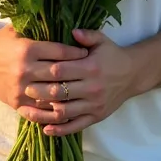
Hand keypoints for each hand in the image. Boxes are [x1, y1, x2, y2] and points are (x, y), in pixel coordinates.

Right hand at [0, 25, 89, 114]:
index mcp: (28, 49)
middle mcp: (25, 69)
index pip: (60, 52)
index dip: (76, 53)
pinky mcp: (15, 102)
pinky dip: (52, 113)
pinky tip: (65, 111)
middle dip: (76, 74)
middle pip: (58, 74)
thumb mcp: (18, 28)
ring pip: (50, 95)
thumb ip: (38, 26)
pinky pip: (38, 112)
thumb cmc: (2, 41)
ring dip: (67, 95)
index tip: (87, 53)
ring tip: (81, 93)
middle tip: (89, 74)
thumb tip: (62, 20)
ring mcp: (20, 88)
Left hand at [20, 28, 136, 135]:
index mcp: (90, 68)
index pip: (61, 72)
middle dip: (40, 92)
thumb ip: (86, 35)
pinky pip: (75, 126)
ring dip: (45, 113)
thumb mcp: (101, 40)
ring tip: (30, 109)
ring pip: (64, 112)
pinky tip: (46, 129)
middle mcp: (92, 88)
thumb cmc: (112, 55)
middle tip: (26, 89)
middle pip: (59, 93)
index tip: (30, 72)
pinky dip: (60, 130)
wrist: (133, 74)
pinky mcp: (96, 117)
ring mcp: (94, 105)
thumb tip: (71, 31)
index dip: (44, 73)